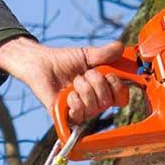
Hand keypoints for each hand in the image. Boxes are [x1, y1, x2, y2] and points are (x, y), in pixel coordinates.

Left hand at [0, 36, 128, 124]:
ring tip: (73, 82)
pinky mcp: (67, 116)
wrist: (41, 64)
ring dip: (83, 89)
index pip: (122, 97)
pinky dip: (75, 101)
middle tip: (84, 74)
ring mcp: (82, 110)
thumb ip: (105, 53)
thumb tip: (120, 48)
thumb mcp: (87, 54)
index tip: (109, 74)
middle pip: (108, 101)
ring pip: (94, 107)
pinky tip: (68, 94)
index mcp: (104, 88)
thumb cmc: (64, 60)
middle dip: (96, 83)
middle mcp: (95, 102)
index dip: (118, 87)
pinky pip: (79, 114)